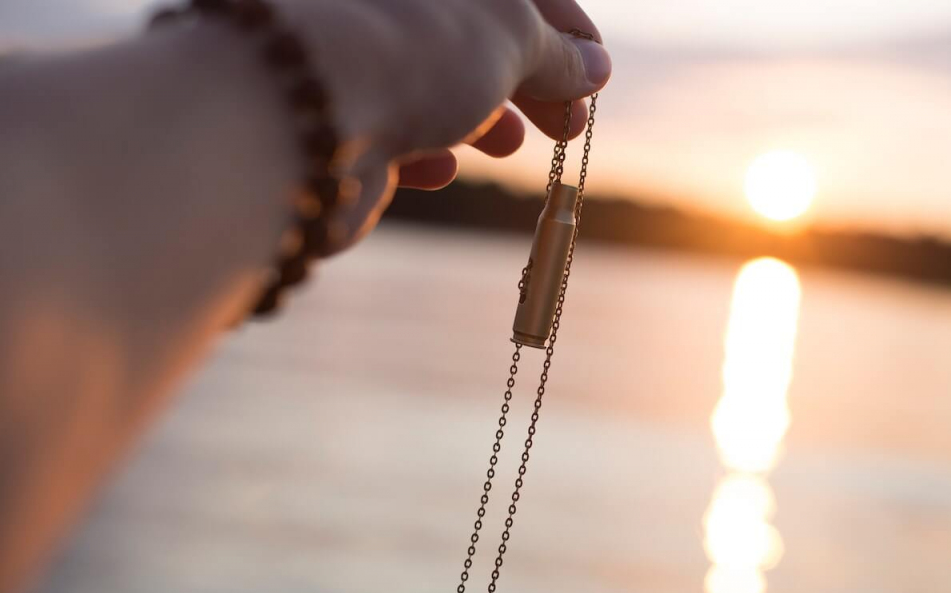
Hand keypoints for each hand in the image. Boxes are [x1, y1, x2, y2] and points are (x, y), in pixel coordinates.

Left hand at [286, 0, 611, 248]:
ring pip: (431, 90)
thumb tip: (593, 68)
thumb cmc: (415, 48)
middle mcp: (387, 8)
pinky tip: (438, 167)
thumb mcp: (512, 34)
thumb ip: (557, 52)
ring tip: (506, 146)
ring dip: (480, 121)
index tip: (596, 73)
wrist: (302, 116)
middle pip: (473, 40)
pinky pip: (388, 134)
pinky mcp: (333, 123)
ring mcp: (356, 64)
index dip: (566, 28)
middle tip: (568, 126)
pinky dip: (422, 152)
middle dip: (529, 84)